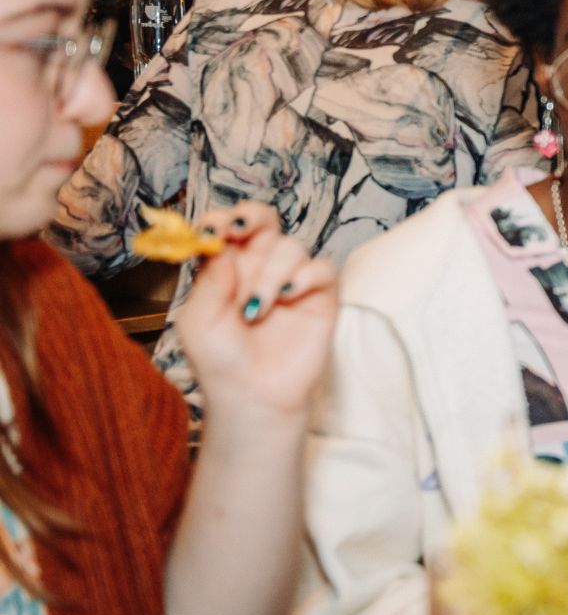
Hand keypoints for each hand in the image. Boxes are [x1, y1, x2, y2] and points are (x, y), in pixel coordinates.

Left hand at [175, 203, 340, 422]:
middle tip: (240, 232)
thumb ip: (210, 282)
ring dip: (270, 273)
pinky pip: (322, 267)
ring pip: (290, 247)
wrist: (253, 396)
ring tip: (256, 310)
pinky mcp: (321, 296)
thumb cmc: (219, 361)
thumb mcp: (198, 322)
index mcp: (227, 268)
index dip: (221, 219)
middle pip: (263, 220)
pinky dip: (305, 276)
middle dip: (252, 218)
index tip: (212, 230)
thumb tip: (222, 246)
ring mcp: (292, 280)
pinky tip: (288, 298)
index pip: (227, 227)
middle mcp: (259, 267)